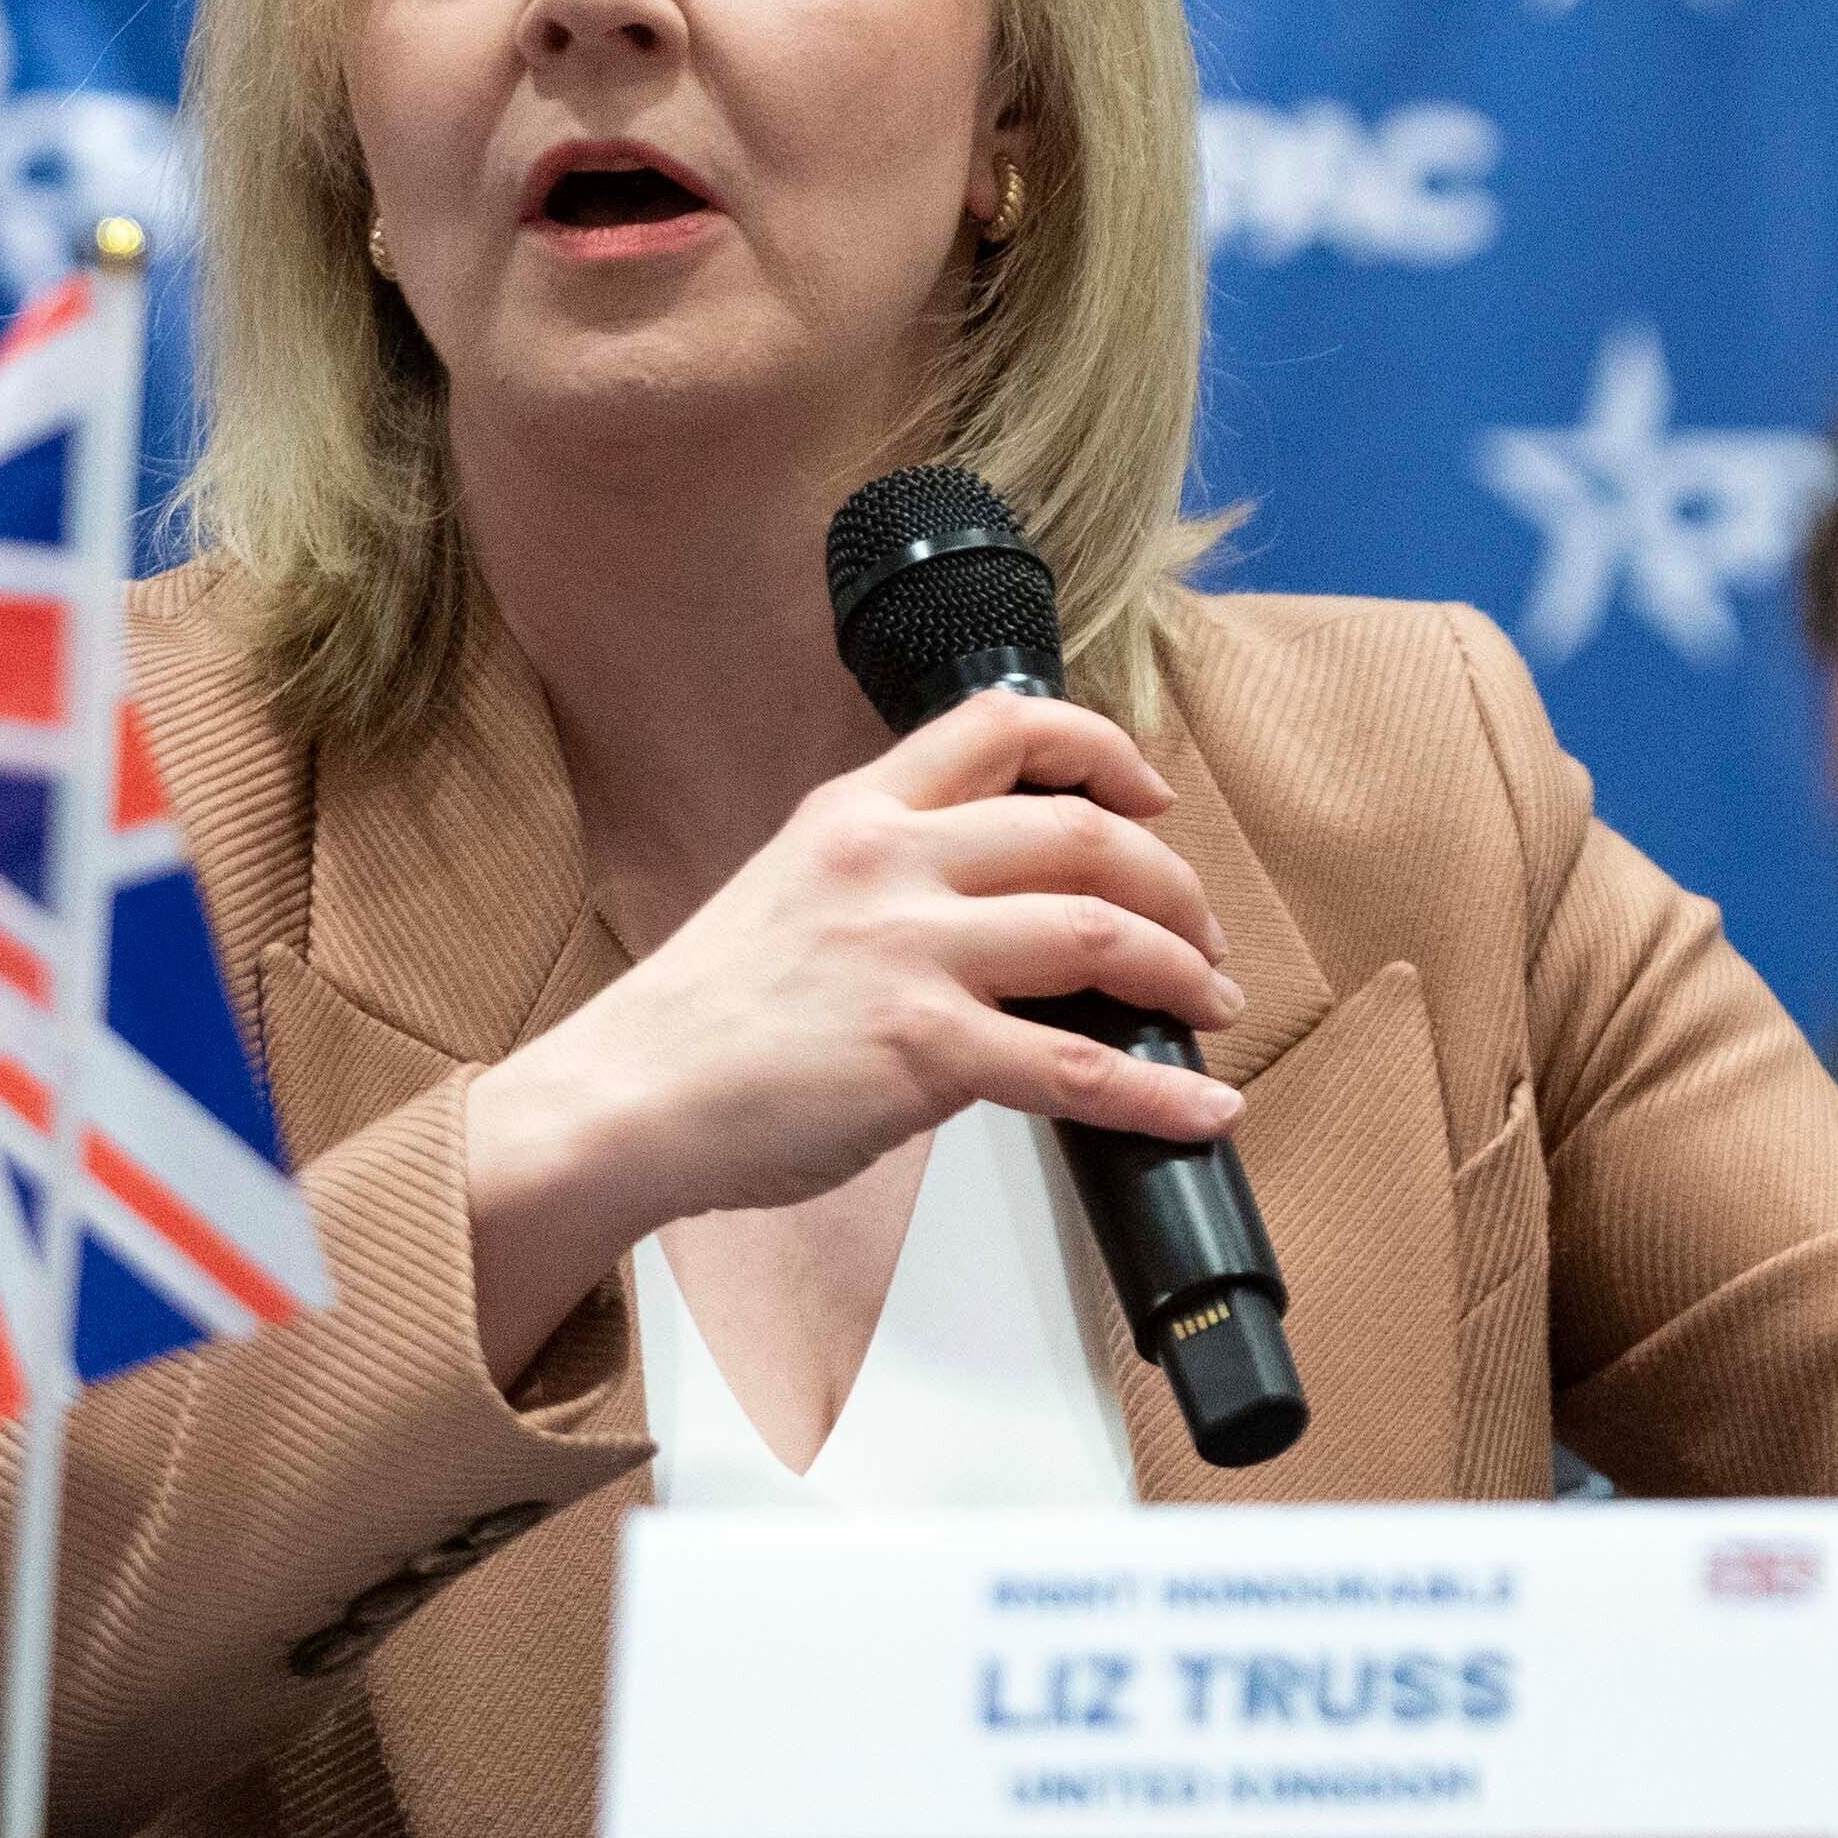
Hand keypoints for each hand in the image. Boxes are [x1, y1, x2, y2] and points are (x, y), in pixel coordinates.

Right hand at [465, 692, 1238, 1372]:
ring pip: (1103, 935)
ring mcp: (909, 952)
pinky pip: (1080, 1069)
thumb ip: (898, 874)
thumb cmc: (710, 1017)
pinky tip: (1201, 1112)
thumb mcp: (797, 890)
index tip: (1151, 795)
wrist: (626, 1099)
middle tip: (1202, 937)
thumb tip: (1015, 903)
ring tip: (1211, 1006)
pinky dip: (1160, 1095)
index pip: (1004, 725)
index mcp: (860, 811)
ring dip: (1184, 973)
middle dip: (1175, 885)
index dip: (1104, 750)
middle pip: (1087, 836)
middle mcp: (892, 862)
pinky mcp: (922, 1048)